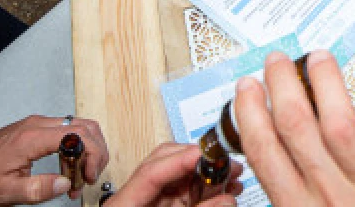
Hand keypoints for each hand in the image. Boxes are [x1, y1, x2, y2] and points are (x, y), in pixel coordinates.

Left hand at [0, 115, 107, 204]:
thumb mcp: (6, 192)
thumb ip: (39, 189)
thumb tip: (66, 184)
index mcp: (31, 138)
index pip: (79, 135)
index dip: (92, 155)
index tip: (88, 177)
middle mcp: (36, 125)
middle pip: (85, 126)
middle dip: (96, 152)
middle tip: (89, 177)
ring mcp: (35, 124)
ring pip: (78, 126)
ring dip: (87, 149)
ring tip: (79, 175)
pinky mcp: (33, 129)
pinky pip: (65, 131)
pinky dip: (75, 147)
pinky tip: (67, 168)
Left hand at [104, 143, 243, 206]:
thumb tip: (226, 197)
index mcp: (123, 205)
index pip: (151, 170)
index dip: (182, 158)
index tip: (207, 153)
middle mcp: (134, 196)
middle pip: (165, 161)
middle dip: (201, 159)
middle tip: (226, 162)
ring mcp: (148, 199)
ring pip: (179, 172)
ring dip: (208, 172)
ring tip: (231, 175)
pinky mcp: (163, 203)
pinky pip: (185, 187)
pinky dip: (206, 186)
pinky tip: (224, 188)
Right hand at [234, 50, 354, 206]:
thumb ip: (294, 189)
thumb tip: (269, 142)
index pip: (266, 154)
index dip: (251, 114)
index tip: (248, 88)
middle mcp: (334, 198)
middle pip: (298, 128)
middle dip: (282, 86)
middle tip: (279, 62)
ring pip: (344, 125)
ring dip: (327, 83)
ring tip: (320, 59)